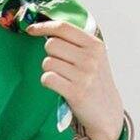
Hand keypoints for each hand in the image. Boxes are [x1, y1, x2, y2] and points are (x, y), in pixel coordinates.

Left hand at [24, 18, 125, 139]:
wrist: (107, 113)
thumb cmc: (96, 83)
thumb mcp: (95, 57)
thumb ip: (76, 43)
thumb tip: (47, 31)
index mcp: (95, 45)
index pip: (63, 28)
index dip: (44, 26)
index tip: (32, 29)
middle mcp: (90, 58)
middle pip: (51, 44)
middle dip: (50, 54)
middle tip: (60, 66)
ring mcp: (83, 75)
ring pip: (47, 62)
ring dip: (49, 70)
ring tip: (63, 78)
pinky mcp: (75, 92)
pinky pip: (47, 78)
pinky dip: (48, 82)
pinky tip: (58, 86)